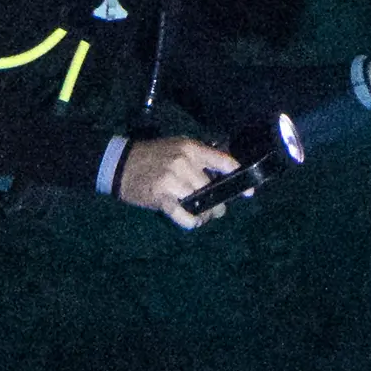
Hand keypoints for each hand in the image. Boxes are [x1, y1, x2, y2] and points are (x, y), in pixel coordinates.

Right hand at [114, 134, 234, 228]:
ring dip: (205, 214)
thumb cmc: (153, 155)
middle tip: (216, 209)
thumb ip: (199, 158)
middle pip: (211, 188)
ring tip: (203, 217)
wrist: (121, 163)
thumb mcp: (178, 147)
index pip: (223, 162)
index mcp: (190, 148)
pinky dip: (191, 222)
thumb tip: (221, 177)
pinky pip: (183, 215)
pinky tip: (193, 222)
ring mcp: (172, 180)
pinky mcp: (161, 197)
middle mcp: (183, 162)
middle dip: (217, 202)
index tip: (249, 192)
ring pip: (200, 203)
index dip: (239, 177)